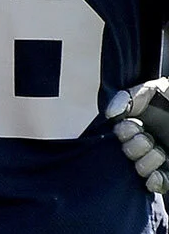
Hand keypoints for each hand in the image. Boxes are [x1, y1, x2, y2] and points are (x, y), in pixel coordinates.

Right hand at [105, 77, 168, 192]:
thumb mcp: (158, 89)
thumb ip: (130, 96)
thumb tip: (111, 115)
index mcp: (144, 123)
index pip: (121, 132)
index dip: (123, 131)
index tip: (134, 125)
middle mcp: (151, 142)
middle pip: (127, 152)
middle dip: (133, 146)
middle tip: (146, 139)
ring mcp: (163, 159)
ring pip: (140, 170)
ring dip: (145, 162)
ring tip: (159, 153)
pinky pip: (156, 184)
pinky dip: (153, 181)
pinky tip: (158, 173)